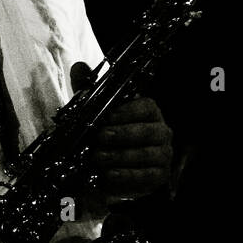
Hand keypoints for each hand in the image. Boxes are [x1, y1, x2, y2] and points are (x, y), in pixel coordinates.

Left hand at [71, 62, 172, 204]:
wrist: (109, 170)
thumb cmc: (105, 137)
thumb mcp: (92, 112)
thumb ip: (87, 90)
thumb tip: (79, 67)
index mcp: (148, 113)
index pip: (147, 107)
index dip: (128, 111)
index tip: (107, 117)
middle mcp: (160, 132)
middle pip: (149, 131)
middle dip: (123, 134)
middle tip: (101, 137)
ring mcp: (162, 155)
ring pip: (147, 154)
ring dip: (120, 156)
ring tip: (97, 158)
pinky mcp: (159, 176)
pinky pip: (146, 176)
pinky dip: (126, 176)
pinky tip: (109, 175)